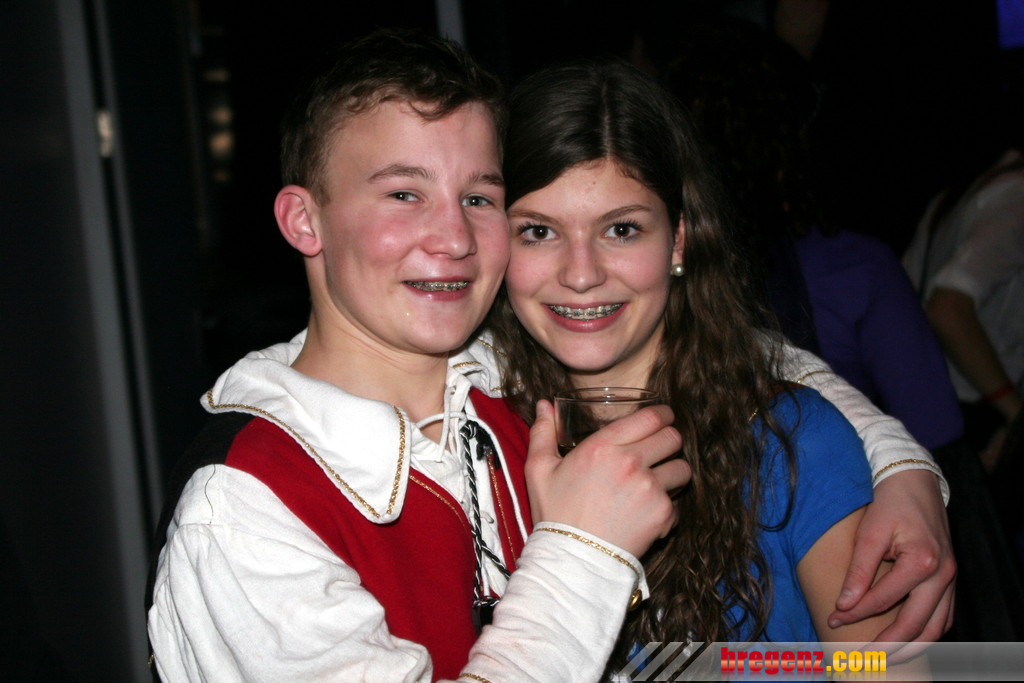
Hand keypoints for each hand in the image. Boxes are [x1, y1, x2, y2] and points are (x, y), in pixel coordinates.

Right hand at [525, 400, 689, 557]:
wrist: (571, 559)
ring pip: (682, 469)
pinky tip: (648, 512)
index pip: (650, 417)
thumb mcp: (539, 470)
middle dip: (669, 441)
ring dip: (673, 472)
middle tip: (661, 449)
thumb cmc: (555, 514)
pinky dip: (667, 507)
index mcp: (603, 446)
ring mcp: (649, 489)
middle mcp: (631, 463)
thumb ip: (543, 432)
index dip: (662, 414)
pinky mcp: (662, 514)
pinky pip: (677, 502)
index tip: (662, 418)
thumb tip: (545, 405)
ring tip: (659, 481)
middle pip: (673, 438)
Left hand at [828, 469, 954, 656]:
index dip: (855, 613)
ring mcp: (951, 579)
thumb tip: (844, 605)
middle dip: (888, 645)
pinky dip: (928, 632)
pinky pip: (944, 616)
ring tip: (885, 658)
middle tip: (862, 656)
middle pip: (916, 624)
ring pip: (936, 627)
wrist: (916, 483)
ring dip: (912, 646)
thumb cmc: (890, 504)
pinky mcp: (950, 579)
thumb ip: (859, 571)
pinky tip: (908, 640)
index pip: (883, 600)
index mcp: (923, 562)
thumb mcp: (869, 533)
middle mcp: (943, 575)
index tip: (832, 619)